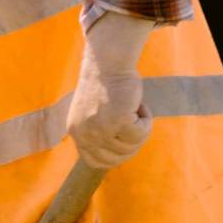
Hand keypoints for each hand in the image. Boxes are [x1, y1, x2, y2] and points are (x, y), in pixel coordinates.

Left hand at [66, 47, 151, 169]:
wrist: (109, 60)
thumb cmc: (108, 84)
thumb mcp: (96, 114)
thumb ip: (100, 134)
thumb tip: (118, 155)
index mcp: (76, 133)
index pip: (95, 162)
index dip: (115, 157)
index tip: (127, 143)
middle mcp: (84, 134)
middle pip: (117, 158)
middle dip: (132, 144)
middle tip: (136, 122)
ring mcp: (99, 129)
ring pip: (131, 147)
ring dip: (140, 129)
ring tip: (134, 108)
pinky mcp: (117, 120)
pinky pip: (141, 134)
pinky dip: (146, 120)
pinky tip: (139, 105)